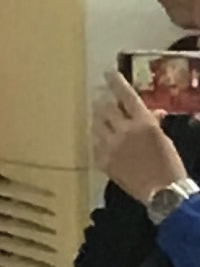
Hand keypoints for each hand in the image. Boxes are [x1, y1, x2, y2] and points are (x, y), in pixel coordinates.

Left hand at [96, 72, 194, 204]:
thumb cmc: (171, 166)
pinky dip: (99, 139)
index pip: (126, 96)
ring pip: (96, 124)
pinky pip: (95, 144)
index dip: (116, 82)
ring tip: (103, 118)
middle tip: (105, 99)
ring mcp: (110, 146)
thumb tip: (153, 112)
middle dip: (104, 101)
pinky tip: (103, 140)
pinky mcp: (102, 160)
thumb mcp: (166, 140)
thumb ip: (154, 123)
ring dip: (99, 118)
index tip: (108, 73)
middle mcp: (123, 131)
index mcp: (143, 123)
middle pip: (105, 107)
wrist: (164, 193)